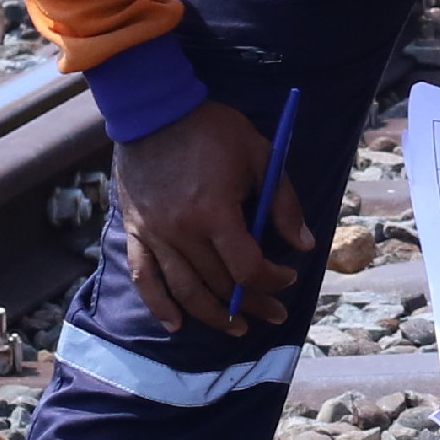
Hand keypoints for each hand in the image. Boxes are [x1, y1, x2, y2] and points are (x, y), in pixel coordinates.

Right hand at [114, 97, 311, 337]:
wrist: (154, 110)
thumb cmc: (212, 129)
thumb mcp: (261, 156)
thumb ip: (283, 203)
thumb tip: (304, 244)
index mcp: (213, 212)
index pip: (246, 268)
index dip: (272, 280)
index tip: (288, 277)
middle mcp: (181, 231)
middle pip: (219, 284)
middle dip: (252, 302)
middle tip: (274, 313)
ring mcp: (154, 234)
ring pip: (185, 290)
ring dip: (213, 316)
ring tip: (237, 329)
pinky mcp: (135, 231)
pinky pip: (144, 277)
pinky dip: (159, 305)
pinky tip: (176, 325)